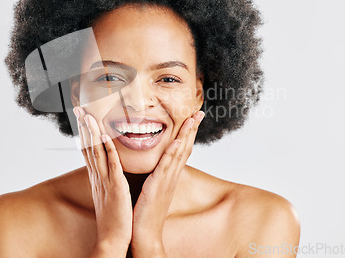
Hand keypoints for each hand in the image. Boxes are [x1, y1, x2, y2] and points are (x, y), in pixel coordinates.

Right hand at [73, 106, 131, 255]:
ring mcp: (105, 181)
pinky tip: (104, 137)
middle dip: (83, 127)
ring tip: (87, 115)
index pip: (88, 150)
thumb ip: (107, 179)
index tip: (81, 116)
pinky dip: (108, 150)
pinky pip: (111, 165)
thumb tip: (107, 169)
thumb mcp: (108, 194)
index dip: (84, 132)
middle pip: (88, 147)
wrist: (113, 239)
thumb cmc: (114, 218)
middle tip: (78, 109)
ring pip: (97, 152)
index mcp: (97, 178)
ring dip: (92, 133)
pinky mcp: (115, 187)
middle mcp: (97, 177)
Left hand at [130, 110, 205, 256]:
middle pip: (185, 147)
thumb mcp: (154, 187)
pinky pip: (165, 167)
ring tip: (191, 119)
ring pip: (178, 154)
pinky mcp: (157, 187)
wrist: (145, 233)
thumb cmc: (146, 211)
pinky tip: (177, 142)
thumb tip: (158, 163)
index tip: (193, 117)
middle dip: (192, 129)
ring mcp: (166, 181)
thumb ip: (157, 174)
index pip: (182, 149)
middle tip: (199, 112)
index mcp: (170, 175)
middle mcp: (171, 176)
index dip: (188, 133)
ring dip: (186, 135)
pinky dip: (172, 153)